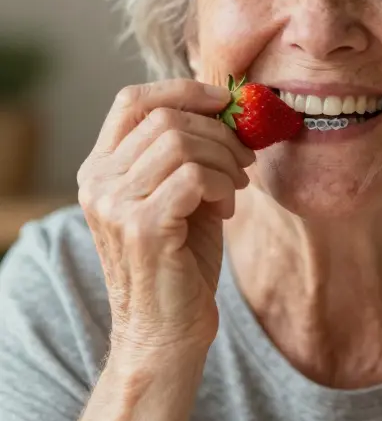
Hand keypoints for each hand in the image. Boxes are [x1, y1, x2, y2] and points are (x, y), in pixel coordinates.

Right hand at [77, 79, 254, 356]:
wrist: (168, 330)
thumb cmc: (181, 260)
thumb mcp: (182, 194)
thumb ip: (190, 153)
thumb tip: (232, 108)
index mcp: (101, 168)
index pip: (132, 99)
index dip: (184, 90)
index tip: (226, 102)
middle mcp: (97, 182)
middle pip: (166, 118)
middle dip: (220, 133)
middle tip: (244, 161)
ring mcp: (114, 204)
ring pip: (181, 143)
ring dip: (224, 159)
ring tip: (235, 188)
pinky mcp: (142, 227)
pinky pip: (193, 175)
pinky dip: (221, 184)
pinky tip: (226, 210)